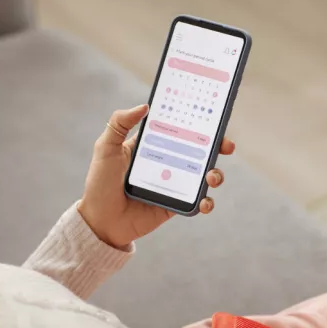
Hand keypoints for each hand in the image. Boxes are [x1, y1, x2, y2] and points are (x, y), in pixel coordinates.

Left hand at [78, 104, 235, 248]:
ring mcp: (173, 184)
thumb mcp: (105, 148)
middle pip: (199, 150)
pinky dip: (207, 202)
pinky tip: (204, 201)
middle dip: (217, 145)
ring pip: (203, 175)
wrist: (100, 222)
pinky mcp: (175, 205)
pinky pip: (198, 202)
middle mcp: (167, 162)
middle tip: (226, 145)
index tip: (212, 115)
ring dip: (216, 174)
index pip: (180, 129)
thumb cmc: (100, 183)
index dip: (197, 122)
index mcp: (153, 145)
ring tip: (212, 176)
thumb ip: (119, 123)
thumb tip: (144, 105)